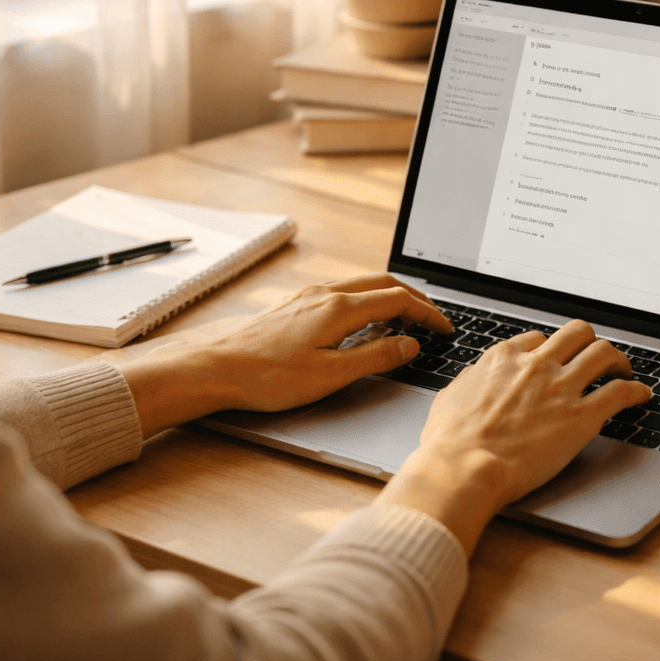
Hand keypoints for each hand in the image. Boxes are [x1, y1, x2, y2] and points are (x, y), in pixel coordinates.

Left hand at [118, 273, 451, 438]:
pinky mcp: (294, 305)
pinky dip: (366, 300)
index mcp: (339, 308)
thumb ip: (376, 357)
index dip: (428, 313)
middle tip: (433, 319)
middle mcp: (325, 294)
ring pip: (361, 285)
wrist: (215, 369)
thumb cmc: (267, 377)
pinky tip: (362, 320)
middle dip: (414, 298)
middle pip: (383, 283)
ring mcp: (307, 296)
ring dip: (390, 296)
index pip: (399, 300)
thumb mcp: (331, 375)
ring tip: (405, 318)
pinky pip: (341, 292)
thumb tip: (409, 345)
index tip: (444, 329)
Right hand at [377, 320, 649, 553]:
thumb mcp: (450, 398)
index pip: (538, 339)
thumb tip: (474, 377)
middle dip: (589, 342)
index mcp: (504, 359)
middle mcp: (536, 366)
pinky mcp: (581, 416)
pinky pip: (620, 392)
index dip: (551, 350)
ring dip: (618, 359)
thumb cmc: (450, 443)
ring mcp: (561, 388)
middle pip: (577, 334)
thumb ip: (469, 382)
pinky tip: (641, 395)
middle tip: (596, 357)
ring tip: (623, 370)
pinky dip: (636, 390)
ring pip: (604, 353)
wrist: (464, 468)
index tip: (557, 360)